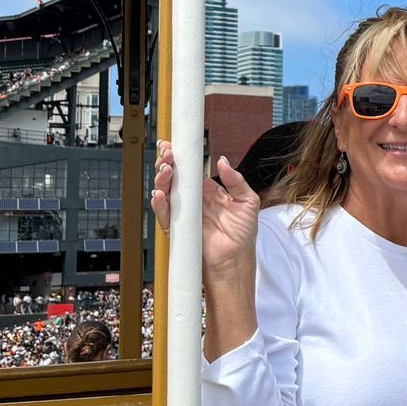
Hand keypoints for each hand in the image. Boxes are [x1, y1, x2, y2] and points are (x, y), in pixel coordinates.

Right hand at [150, 142, 260, 277]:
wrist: (235, 260)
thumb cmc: (243, 233)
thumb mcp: (247, 201)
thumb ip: (236, 180)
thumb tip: (222, 160)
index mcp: (208, 191)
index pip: (191, 170)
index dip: (181, 158)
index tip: (173, 145)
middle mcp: (193, 200)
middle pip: (174, 177)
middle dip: (167, 163)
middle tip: (167, 153)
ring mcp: (183, 213)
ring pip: (165, 192)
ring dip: (162, 179)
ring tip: (166, 170)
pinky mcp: (176, 228)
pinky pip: (163, 214)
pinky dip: (160, 204)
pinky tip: (160, 194)